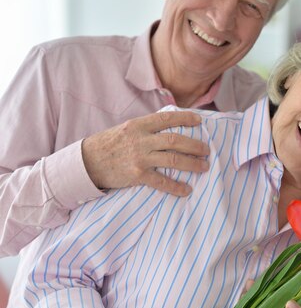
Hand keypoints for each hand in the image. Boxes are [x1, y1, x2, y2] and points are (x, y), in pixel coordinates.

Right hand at [82, 111, 209, 195]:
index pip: (167, 118)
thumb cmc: (108, 144)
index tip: (199, 120)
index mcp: (139, 125)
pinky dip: (176, 187)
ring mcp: (140, 158)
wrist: (86, 163)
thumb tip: (171, 126)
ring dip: (192, 164)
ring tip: (204, 167)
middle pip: (176, 140)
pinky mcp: (137, 175)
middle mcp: (141, 140)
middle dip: (195, 145)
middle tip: (207, 150)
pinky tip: (186, 190)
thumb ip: (146, 128)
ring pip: (173, 160)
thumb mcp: (126, 129)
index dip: (185, 118)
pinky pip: (162, 182)